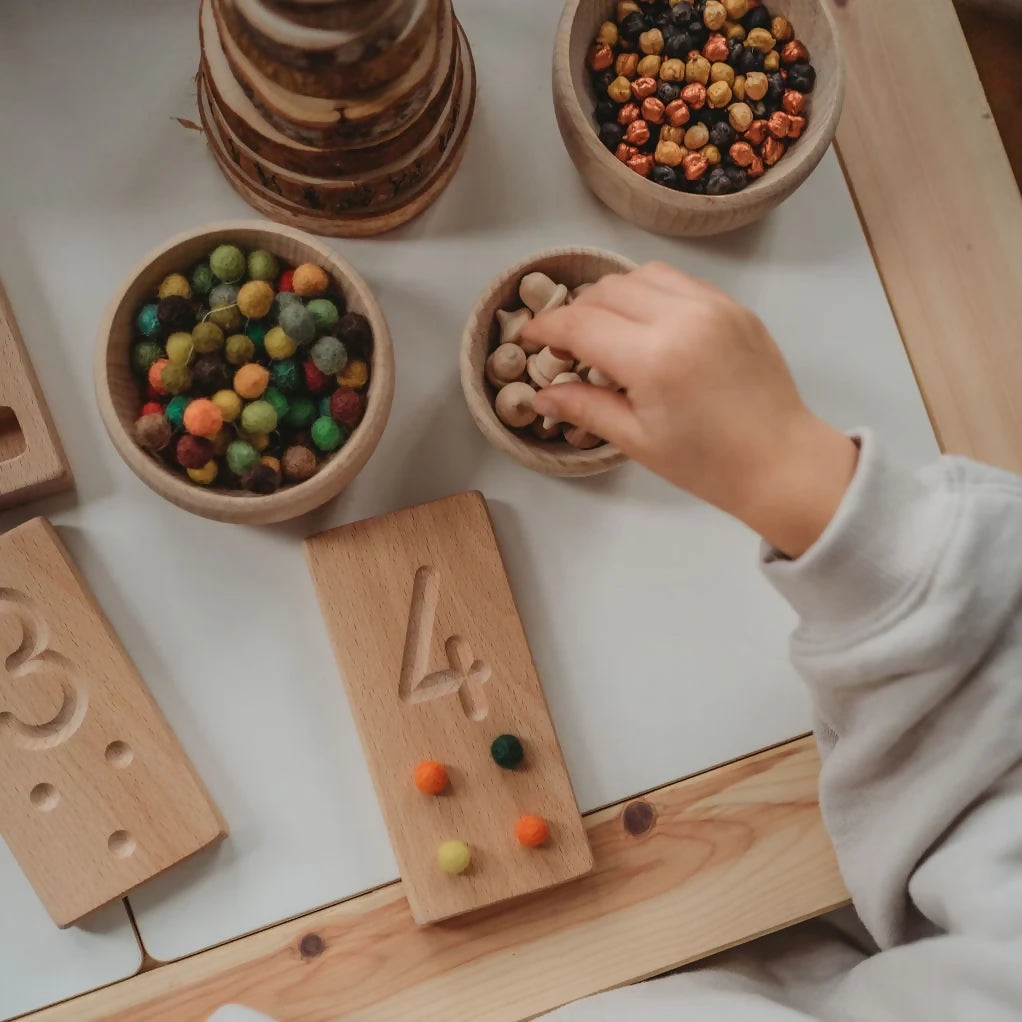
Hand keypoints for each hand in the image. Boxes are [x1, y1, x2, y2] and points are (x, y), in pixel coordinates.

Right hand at [521, 262, 857, 557]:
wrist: (781, 462)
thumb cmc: (708, 463)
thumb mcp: (637, 440)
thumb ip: (584, 408)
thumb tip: (541, 395)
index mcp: (654, 358)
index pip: (580, 324)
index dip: (546, 329)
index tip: (530, 340)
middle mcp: (682, 318)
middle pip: (606, 291)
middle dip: (577, 314)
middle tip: (568, 348)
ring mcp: (713, 306)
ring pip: (641, 275)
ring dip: (612, 297)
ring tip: (608, 333)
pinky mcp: (733, 307)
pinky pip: (678, 282)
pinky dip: (651, 294)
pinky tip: (647, 327)